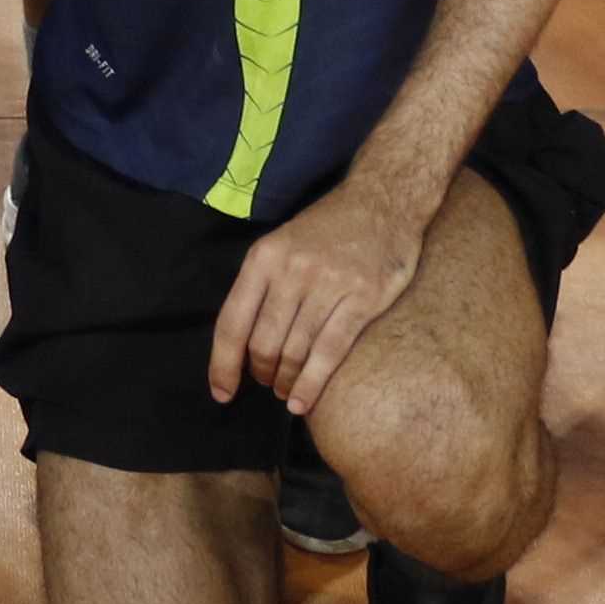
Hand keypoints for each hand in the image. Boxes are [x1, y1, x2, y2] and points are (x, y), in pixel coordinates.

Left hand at [210, 162, 433, 413]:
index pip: (232, 322)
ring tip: (285, 393)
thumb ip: (261, 286)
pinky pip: (329, 353)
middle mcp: (292, 271)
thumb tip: (240, 342)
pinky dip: (311, 385)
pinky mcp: (363, 299)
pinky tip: (302, 402)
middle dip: (261, 373)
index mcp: (264, 257)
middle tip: (267, 383)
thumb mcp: (281, 244)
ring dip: (286, 382)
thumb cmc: (327, 228)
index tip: (222, 393)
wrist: (382, 201)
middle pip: (263, 344)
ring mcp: (329, 285)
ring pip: (295, 352)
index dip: (223, 364)